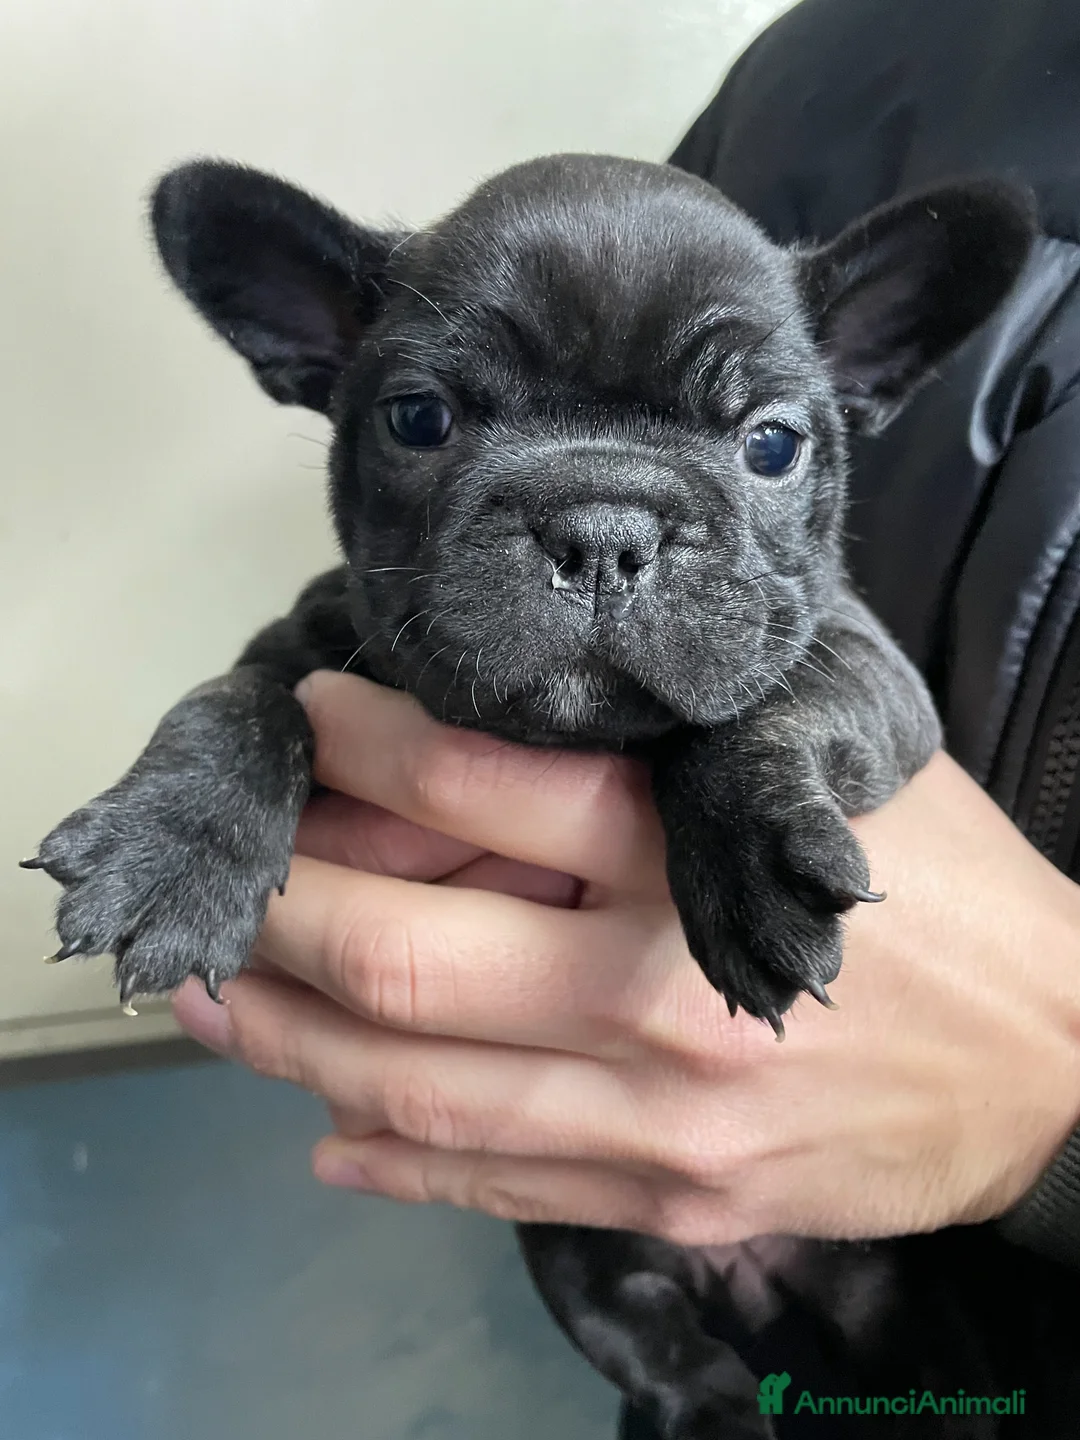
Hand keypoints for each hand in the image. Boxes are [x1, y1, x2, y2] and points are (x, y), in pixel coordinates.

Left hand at [172, 671, 1079, 1244]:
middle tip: (224, 870)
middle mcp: (661, 997)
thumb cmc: (948, 895)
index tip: (314, 712)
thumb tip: (530, 727)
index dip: (373, 743)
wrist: (1061, 1065)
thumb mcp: (829, 775)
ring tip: (210, 997)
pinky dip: (390, 1159)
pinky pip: (494, 1188)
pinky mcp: (671, 1202)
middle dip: (285, 907)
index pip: (490, 787)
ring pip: (418, 1087)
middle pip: (411, 955)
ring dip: (288, 1041)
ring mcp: (659, 1122)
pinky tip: (322, 1129)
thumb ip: (681, 756)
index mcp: (705, 861)